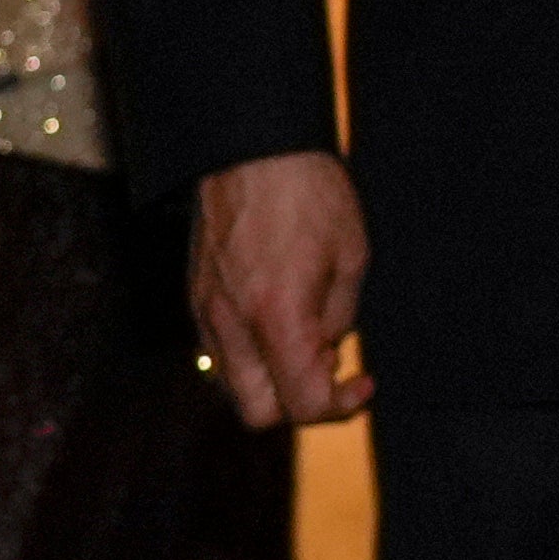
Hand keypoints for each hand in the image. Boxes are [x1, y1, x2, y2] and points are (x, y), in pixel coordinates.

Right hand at [192, 149, 370, 426]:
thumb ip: (339, 317)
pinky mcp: (196, 296)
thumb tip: (327, 351)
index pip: (302, 404)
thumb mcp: (351, 256)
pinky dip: (251, 354)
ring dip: (273, 379)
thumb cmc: (309, 192)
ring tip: (304, 332)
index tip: (362, 382)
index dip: (340, 406)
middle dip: (299, 403)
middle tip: (329, 362)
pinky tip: (277, 316)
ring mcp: (207, 312)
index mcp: (277, 316)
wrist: (252, 145)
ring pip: (235, 386)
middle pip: (258, 414)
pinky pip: (220, 352)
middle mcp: (233, 323)